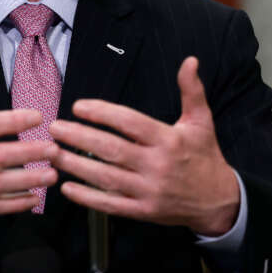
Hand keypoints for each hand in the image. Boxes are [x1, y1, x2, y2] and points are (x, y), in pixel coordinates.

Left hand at [47, 57, 239, 235]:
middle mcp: (157, 165)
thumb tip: (190, 60)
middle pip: (112, 150)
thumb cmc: (205, 156)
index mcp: (168, 140)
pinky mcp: (144, 212)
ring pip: (106, 177)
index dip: (103, 113)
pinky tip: (67, 187)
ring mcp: (149, 191)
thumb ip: (192, 91)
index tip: (78, 106)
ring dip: (76, 166)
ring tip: (53, 153)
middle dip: (80, 138)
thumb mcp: (202, 121)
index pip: (130, 123)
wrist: (219, 201)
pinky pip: (111, 205)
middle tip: (55, 128)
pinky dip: (87, 198)